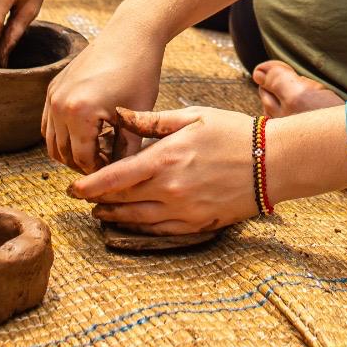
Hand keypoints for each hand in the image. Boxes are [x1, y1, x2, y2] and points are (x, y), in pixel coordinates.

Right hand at [42, 28, 165, 172]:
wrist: (130, 35)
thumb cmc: (139, 73)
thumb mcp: (136, 116)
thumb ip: (127, 151)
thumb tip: (121, 174)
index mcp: (79, 113)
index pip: (83, 160)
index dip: (101, 170)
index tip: (117, 169)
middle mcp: (59, 104)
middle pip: (63, 154)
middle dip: (84, 163)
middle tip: (108, 162)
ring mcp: (53, 95)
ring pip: (51, 141)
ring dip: (71, 150)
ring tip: (98, 149)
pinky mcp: (53, 86)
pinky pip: (49, 122)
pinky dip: (63, 134)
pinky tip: (88, 132)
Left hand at [67, 106, 256, 234]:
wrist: (274, 162)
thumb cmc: (234, 132)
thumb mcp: (192, 116)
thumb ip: (152, 121)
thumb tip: (120, 116)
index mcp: (165, 159)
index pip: (114, 178)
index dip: (89, 186)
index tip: (72, 188)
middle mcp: (170, 189)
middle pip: (121, 201)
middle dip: (97, 201)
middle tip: (81, 199)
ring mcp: (184, 210)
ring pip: (137, 220)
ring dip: (115, 217)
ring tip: (100, 213)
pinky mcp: (197, 224)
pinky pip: (160, 230)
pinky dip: (140, 228)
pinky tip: (132, 222)